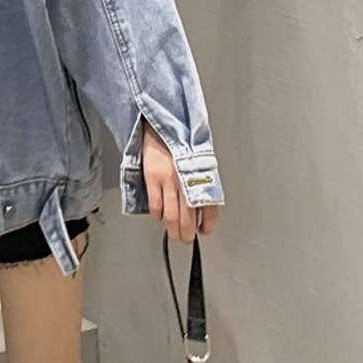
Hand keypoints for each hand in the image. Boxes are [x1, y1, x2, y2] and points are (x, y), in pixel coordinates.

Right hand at [141, 116, 220, 242]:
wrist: (162, 124)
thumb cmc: (181, 141)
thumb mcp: (198, 160)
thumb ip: (200, 181)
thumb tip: (202, 207)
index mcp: (202, 175)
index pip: (210, 209)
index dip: (207, 225)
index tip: (204, 231)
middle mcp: (187, 180)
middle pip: (188, 218)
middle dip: (187, 234)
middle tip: (185, 238)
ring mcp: (169, 180)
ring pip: (171, 216)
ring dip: (172, 230)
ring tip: (173, 233)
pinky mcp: (152, 177)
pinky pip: (155, 205)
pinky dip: (157, 215)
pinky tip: (159, 216)